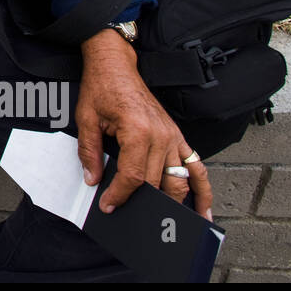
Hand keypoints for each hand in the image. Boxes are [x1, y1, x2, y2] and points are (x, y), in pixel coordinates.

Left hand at [75, 29, 212, 219]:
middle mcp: (160, 135)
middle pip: (156, 182)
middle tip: (132, 219)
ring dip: (178, 203)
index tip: (108, 205)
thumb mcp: (86, 119)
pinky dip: (202, 187)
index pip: (133, 176)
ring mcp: (172, 135)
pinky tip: (204, 207)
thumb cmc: (102, 88)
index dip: (119, 195)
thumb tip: (93, 179)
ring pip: (179, 178)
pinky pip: (196, 164)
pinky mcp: (177, 134)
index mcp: (137, 131)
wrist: (115, 64)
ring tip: (178, 225)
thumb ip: (89, 152)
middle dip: (143, 203)